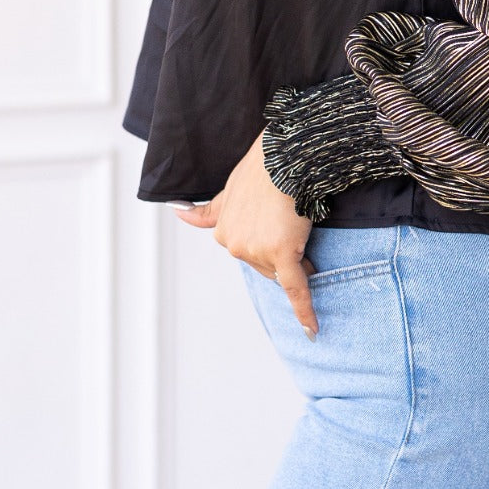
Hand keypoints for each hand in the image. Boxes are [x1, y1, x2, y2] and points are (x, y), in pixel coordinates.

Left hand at [173, 131, 318, 337]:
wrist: (281, 157)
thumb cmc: (261, 168)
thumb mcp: (227, 190)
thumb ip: (207, 211)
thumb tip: (176, 211)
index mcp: (223, 233)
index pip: (251, 252)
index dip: (268, 243)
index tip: (277, 227)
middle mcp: (235, 246)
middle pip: (266, 265)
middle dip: (281, 252)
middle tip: (290, 223)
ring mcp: (256, 252)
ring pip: (283, 271)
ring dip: (296, 260)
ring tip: (298, 226)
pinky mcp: (281, 255)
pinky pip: (295, 289)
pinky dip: (304, 311)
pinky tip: (312, 330)